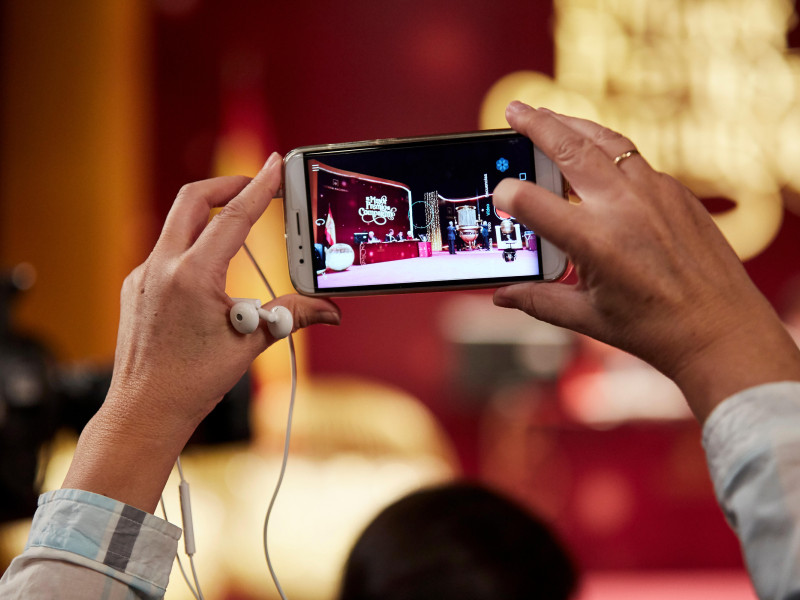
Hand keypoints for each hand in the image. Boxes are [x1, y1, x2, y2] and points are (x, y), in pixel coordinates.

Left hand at [62, 153, 340, 510]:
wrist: (144, 411)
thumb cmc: (193, 382)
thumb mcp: (250, 343)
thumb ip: (292, 315)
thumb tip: (330, 310)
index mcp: (191, 277)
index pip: (233, 218)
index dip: (260, 188)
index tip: (275, 164)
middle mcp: (161, 268)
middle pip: (193, 200)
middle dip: (229, 186)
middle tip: (257, 186)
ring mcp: (143, 275)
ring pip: (178, 224)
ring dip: (211, 216)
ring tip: (242, 229)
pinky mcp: (137, 287)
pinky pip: (168, 250)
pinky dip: (194, 246)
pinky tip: (213, 271)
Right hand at [492, 102, 799, 420]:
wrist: (723, 330)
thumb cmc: (654, 330)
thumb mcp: (587, 318)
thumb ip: (538, 300)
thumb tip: (502, 295)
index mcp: (595, 243)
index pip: (533, 203)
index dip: (508, 195)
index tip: (500, 193)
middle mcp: (624, 208)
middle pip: (570, 149)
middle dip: (537, 124)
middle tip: (515, 109)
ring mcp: (655, 193)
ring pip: (605, 142)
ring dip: (573, 124)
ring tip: (549, 116)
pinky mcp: (676, 192)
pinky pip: (633, 159)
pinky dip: (605, 149)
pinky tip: (593, 154)